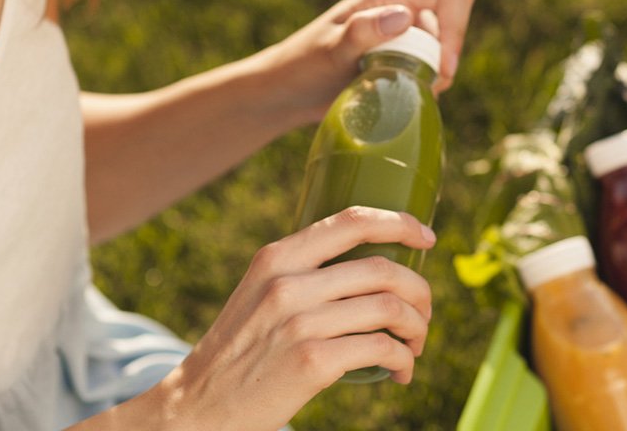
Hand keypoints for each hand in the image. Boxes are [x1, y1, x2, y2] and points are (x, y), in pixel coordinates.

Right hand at [151, 208, 436, 429]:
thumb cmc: (241, 350)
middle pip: (383, 269)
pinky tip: (401, 371)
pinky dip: (404, 359)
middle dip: (420, 291)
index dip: (400, 223)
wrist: (199, 405)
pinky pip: (382, 348)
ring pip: (389, 308)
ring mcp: (299, 322)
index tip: (427, 238)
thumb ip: (301, 274)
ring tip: (415, 345)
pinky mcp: (311, 362)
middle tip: (424, 314)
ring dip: (417, 328)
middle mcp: (288, 282)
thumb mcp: (260, 293)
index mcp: (278, 257)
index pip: (352, 221)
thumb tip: (370, 265)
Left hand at [263, 0, 476, 122]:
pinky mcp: (406, 50)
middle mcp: (406, 2)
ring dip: (432, 75)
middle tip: (414, 86)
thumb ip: (362, 31)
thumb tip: (404, 17)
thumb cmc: (303, 66)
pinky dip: (424, 83)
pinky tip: (395, 92)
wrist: (288, 90)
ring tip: (395, 89)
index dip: (457, 28)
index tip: (441, 67)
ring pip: (447, 49)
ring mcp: (407, 26)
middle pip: (455, 23)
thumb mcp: (331, 51)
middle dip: (444, 59)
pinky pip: (435, 66)